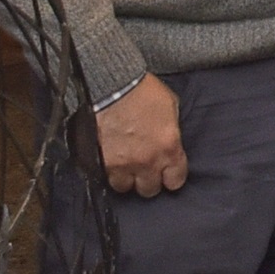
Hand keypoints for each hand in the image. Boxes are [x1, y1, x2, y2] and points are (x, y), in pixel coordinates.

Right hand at [97, 73, 184, 198]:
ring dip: (125, 178)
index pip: (175, 181)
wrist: (110, 84)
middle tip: (143, 168)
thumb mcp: (170, 107)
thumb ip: (171, 130)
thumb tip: (168, 139)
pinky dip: (106, 171)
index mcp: (169, 149)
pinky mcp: (99, 161)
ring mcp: (121, 164)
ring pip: (123, 187)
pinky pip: (103, 176)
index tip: (167, 173)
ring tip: (123, 165)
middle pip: (149, 190)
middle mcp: (147, 162)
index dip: (170, 177)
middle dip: (147, 180)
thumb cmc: (142, 90)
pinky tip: (108, 160)